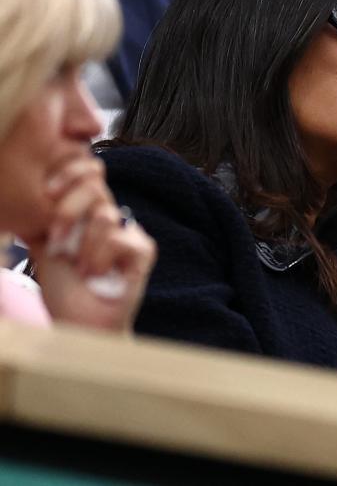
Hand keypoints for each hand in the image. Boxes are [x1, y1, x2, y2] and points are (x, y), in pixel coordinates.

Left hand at [29, 155, 154, 331]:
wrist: (79, 323)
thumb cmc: (62, 290)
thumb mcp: (43, 244)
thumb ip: (45, 214)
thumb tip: (35, 187)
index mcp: (86, 211)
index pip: (88, 171)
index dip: (71, 171)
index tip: (48, 191)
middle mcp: (109, 217)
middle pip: (96, 186)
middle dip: (69, 211)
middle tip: (57, 240)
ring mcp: (128, 232)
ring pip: (104, 216)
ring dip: (83, 248)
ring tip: (81, 271)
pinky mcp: (143, 250)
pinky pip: (120, 238)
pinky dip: (101, 259)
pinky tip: (98, 275)